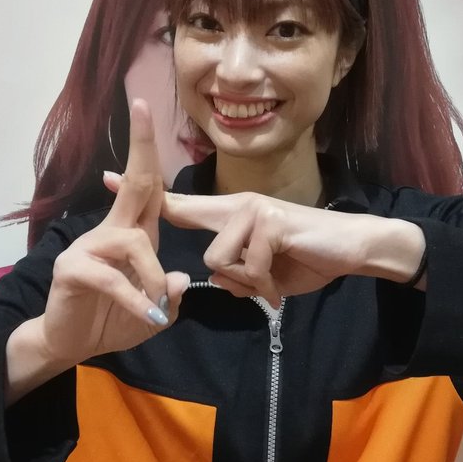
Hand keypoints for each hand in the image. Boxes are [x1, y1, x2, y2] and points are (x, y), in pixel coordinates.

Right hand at [27, 99, 189, 368]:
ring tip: (155, 310)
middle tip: (142, 107)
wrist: (69, 343)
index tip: (144, 106)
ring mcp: (88, 246)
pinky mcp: (73, 269)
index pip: (147, 186)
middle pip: (132, 182)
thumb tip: (178, 279)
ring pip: (135, 244)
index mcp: (133, 233)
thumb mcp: (153, 314)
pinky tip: (144, 317)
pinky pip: (114, 278)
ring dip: (153, 278)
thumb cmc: (111, 321)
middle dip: (141, 145)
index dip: (147, 150)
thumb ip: (168, 298)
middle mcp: (111, 231)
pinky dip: (135, 299)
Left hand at [149, 190, 423, 303]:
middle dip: (213, 258)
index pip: (181, 203)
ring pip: (219, 260)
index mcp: (232, 215)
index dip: (144, 192)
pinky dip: (263, 284)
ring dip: (247, 282)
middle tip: (226, 256)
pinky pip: (246, 266)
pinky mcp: (268, 221)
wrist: (355, 248)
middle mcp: (238, 205)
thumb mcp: (266, 277)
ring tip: (272, 279)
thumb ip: (239, 277)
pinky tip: (281, 281)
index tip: (107, 177)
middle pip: (198, 236)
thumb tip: (219, 282)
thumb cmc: (311, 258)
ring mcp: (252, 209)